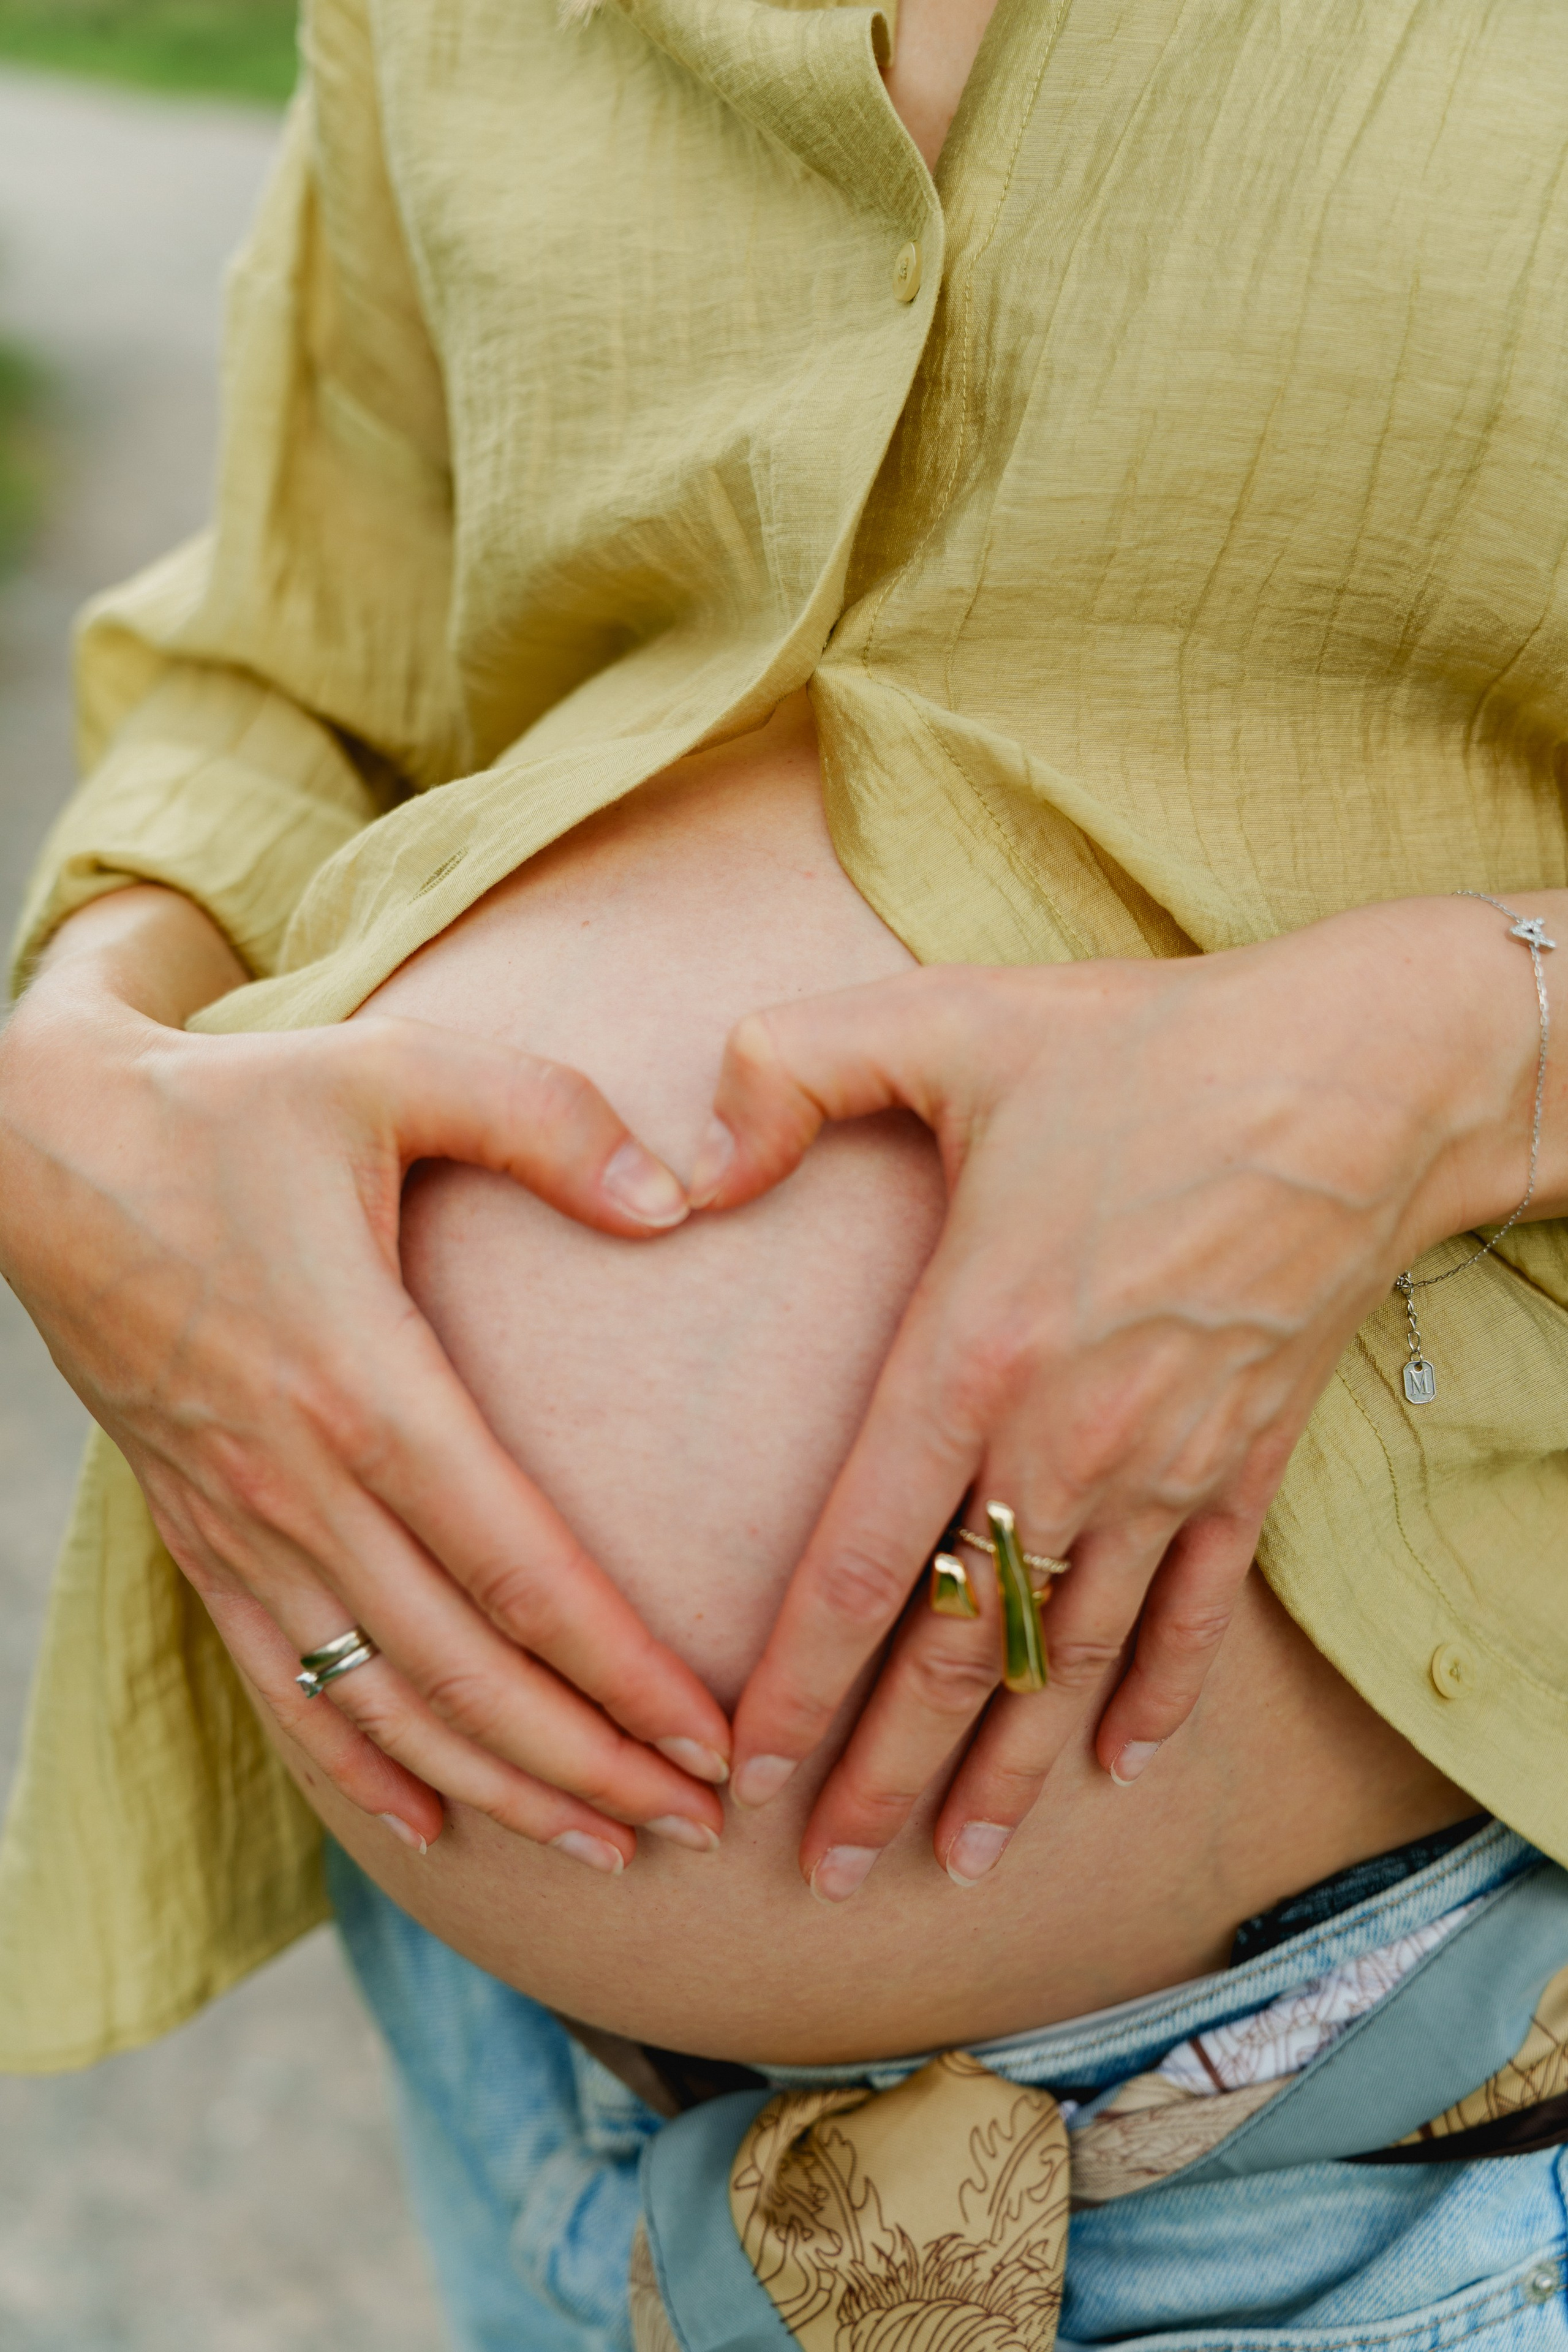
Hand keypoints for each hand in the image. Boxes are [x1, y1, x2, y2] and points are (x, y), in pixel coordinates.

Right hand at [0, 887, 729, 1868]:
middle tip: (695, 1827)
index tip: (712, 1738)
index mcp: (363, 1387)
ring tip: (599, 1846)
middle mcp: (299, 1488)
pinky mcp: (197, 1536)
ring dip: (495, 1787)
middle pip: (464, 1672)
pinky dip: (358, 1766)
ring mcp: (239, 1527)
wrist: (39, 1152)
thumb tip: (677, 1198)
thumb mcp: (394, 1071)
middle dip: (585, 1765)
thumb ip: (546, 1120)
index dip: (623, 1672)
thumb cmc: (234, 1109)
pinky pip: (284, 1684)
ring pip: (380, 1704)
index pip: (520, 1572)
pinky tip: (425, 1824)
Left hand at [691, 897, 1553, 1896]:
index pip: (854, 1563)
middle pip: (953, 1652)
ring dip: (1008, 1773)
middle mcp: (1062, 1442)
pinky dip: (1157, 1697)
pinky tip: (1123, 1768)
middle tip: (822, 1875)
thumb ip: (788, 1072)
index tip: (743, 1774)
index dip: (794, 1684)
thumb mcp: (944, 1023)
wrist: (1357, 1078)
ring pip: (1068, 1661)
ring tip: (952, 1865)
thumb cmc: (1141, 1048)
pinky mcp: (1245, 1464)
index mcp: (969, 1353)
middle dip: (881, 1773)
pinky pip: (1194, 1613)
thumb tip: (683, 1164)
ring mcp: (1163, 1468)